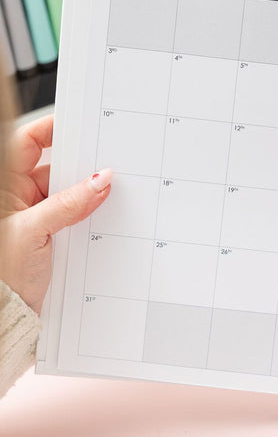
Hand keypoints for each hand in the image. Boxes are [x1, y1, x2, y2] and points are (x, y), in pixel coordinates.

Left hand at [0, 115, 111, 313]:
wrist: (8, 312)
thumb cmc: (3, 274)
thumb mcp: (35, 232)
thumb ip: (69, 203)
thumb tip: (100, 180)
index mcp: (4, 185)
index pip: (28, 143)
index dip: (53, 130)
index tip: (81, 125)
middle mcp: (19, 195)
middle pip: (55, 167)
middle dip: (80, 165)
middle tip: (107, 161)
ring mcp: (37, 213)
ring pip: (69, 191)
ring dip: (88, 193)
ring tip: (108, 192)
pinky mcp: (51, 231)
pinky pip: (75, 212)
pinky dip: (90, 212)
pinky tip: (104, 213)